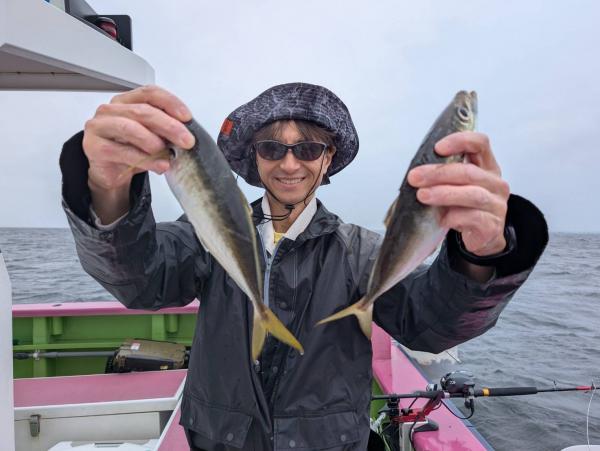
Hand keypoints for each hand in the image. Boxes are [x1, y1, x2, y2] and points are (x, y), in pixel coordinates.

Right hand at [83, 85, 194, 191]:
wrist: (112, 173)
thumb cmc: (131, 150)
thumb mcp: (152, 137)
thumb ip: (164, 130)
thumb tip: (186, 134)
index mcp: (126, 101)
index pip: (149, 93)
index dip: (170, 102)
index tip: (187, 117)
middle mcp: (110, 110)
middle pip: (143, 111)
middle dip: (169, 126)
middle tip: (186, 140)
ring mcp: (99, 127)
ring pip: (130, 128)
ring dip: (154, 141)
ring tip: (168, 154)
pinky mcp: (93, 146)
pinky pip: (122, 152)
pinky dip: (145, 160)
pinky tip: (159, 165)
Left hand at [407, 131, 509, 256]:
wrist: (480, 237)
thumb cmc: (464, 208)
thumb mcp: (455, 187)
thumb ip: (443, 175)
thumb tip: (417, 172)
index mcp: (487, 167)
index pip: (480, 144)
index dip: (459, 141)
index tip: (437, 148)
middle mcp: (495, 183)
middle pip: (469, 171)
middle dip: (438, 173)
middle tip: (415, 178)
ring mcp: (497, 205)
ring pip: (471, 195)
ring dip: (443, 194)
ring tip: (422, 196)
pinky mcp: (492, 225)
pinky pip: (473, 218)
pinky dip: (454, 217)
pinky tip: (442, 219)